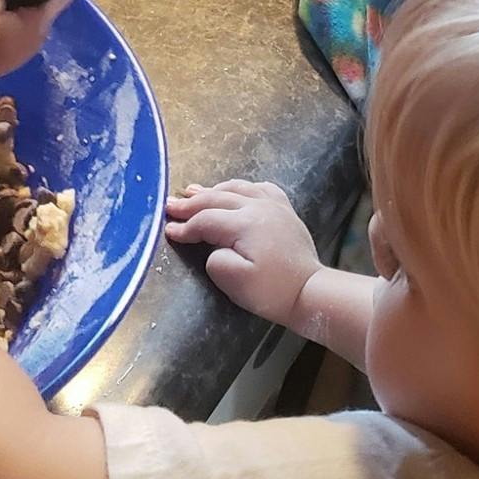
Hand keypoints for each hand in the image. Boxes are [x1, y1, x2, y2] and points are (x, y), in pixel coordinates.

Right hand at [167, 180, 318, 328]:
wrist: (309, 291)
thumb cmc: (271, 291)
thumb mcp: (236, 282)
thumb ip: (215, 260)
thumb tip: (212, 246)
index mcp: (245, 224)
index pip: (206, 220)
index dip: (185, 227)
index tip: (168, 231)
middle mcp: (259, 207)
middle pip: (217, 198)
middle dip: (190, 203)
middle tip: (170, 205)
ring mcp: (274, 206)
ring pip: (237, 188)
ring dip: (212, 190)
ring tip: (192, 191)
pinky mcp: (285, 210)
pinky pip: (260, 188)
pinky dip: (241, 188)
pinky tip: (235, 190)